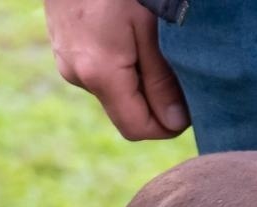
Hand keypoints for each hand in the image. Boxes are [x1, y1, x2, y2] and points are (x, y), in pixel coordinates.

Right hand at [44, 0, 188, 139]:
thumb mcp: (150, 26)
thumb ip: (162, 78)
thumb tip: (175, 122)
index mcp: (100, 74)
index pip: (138, 129)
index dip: (168, 126)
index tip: (193, 105)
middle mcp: (78, 75)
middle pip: (127, 113)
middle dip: (157, 102)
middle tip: (182, 71)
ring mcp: (66, 62)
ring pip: (115, 91)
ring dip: (140, 79)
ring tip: (154, 43)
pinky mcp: (64, 48)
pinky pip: (100, 71)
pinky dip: (122, 64)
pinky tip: (131, 33)